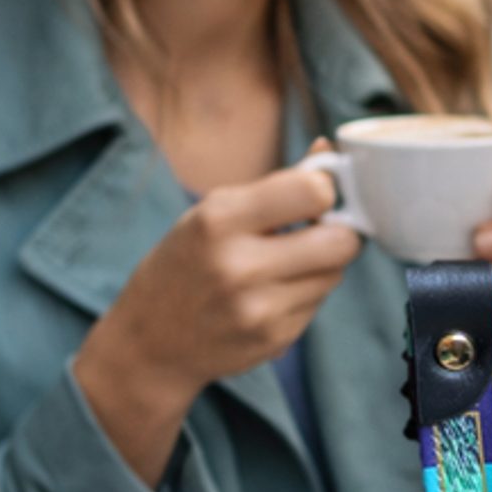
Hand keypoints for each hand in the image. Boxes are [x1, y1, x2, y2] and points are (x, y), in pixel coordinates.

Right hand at [74, 159, 361, 481]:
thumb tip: (329, 149)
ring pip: (336, 273)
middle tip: (316, 231)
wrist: (150, 341)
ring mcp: (258, 309)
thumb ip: (278, 184)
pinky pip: (319, 304)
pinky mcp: (275, 339)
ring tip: (283, 265)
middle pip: (342, 241)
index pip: (315, 192)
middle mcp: (239, 266)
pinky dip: (305, 295)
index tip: (315, 195)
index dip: (326, 191)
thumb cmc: (185, 263)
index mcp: (219, 220)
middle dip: (338, 232)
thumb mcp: (214, 212)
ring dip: (321, 265)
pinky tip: (270, 295)